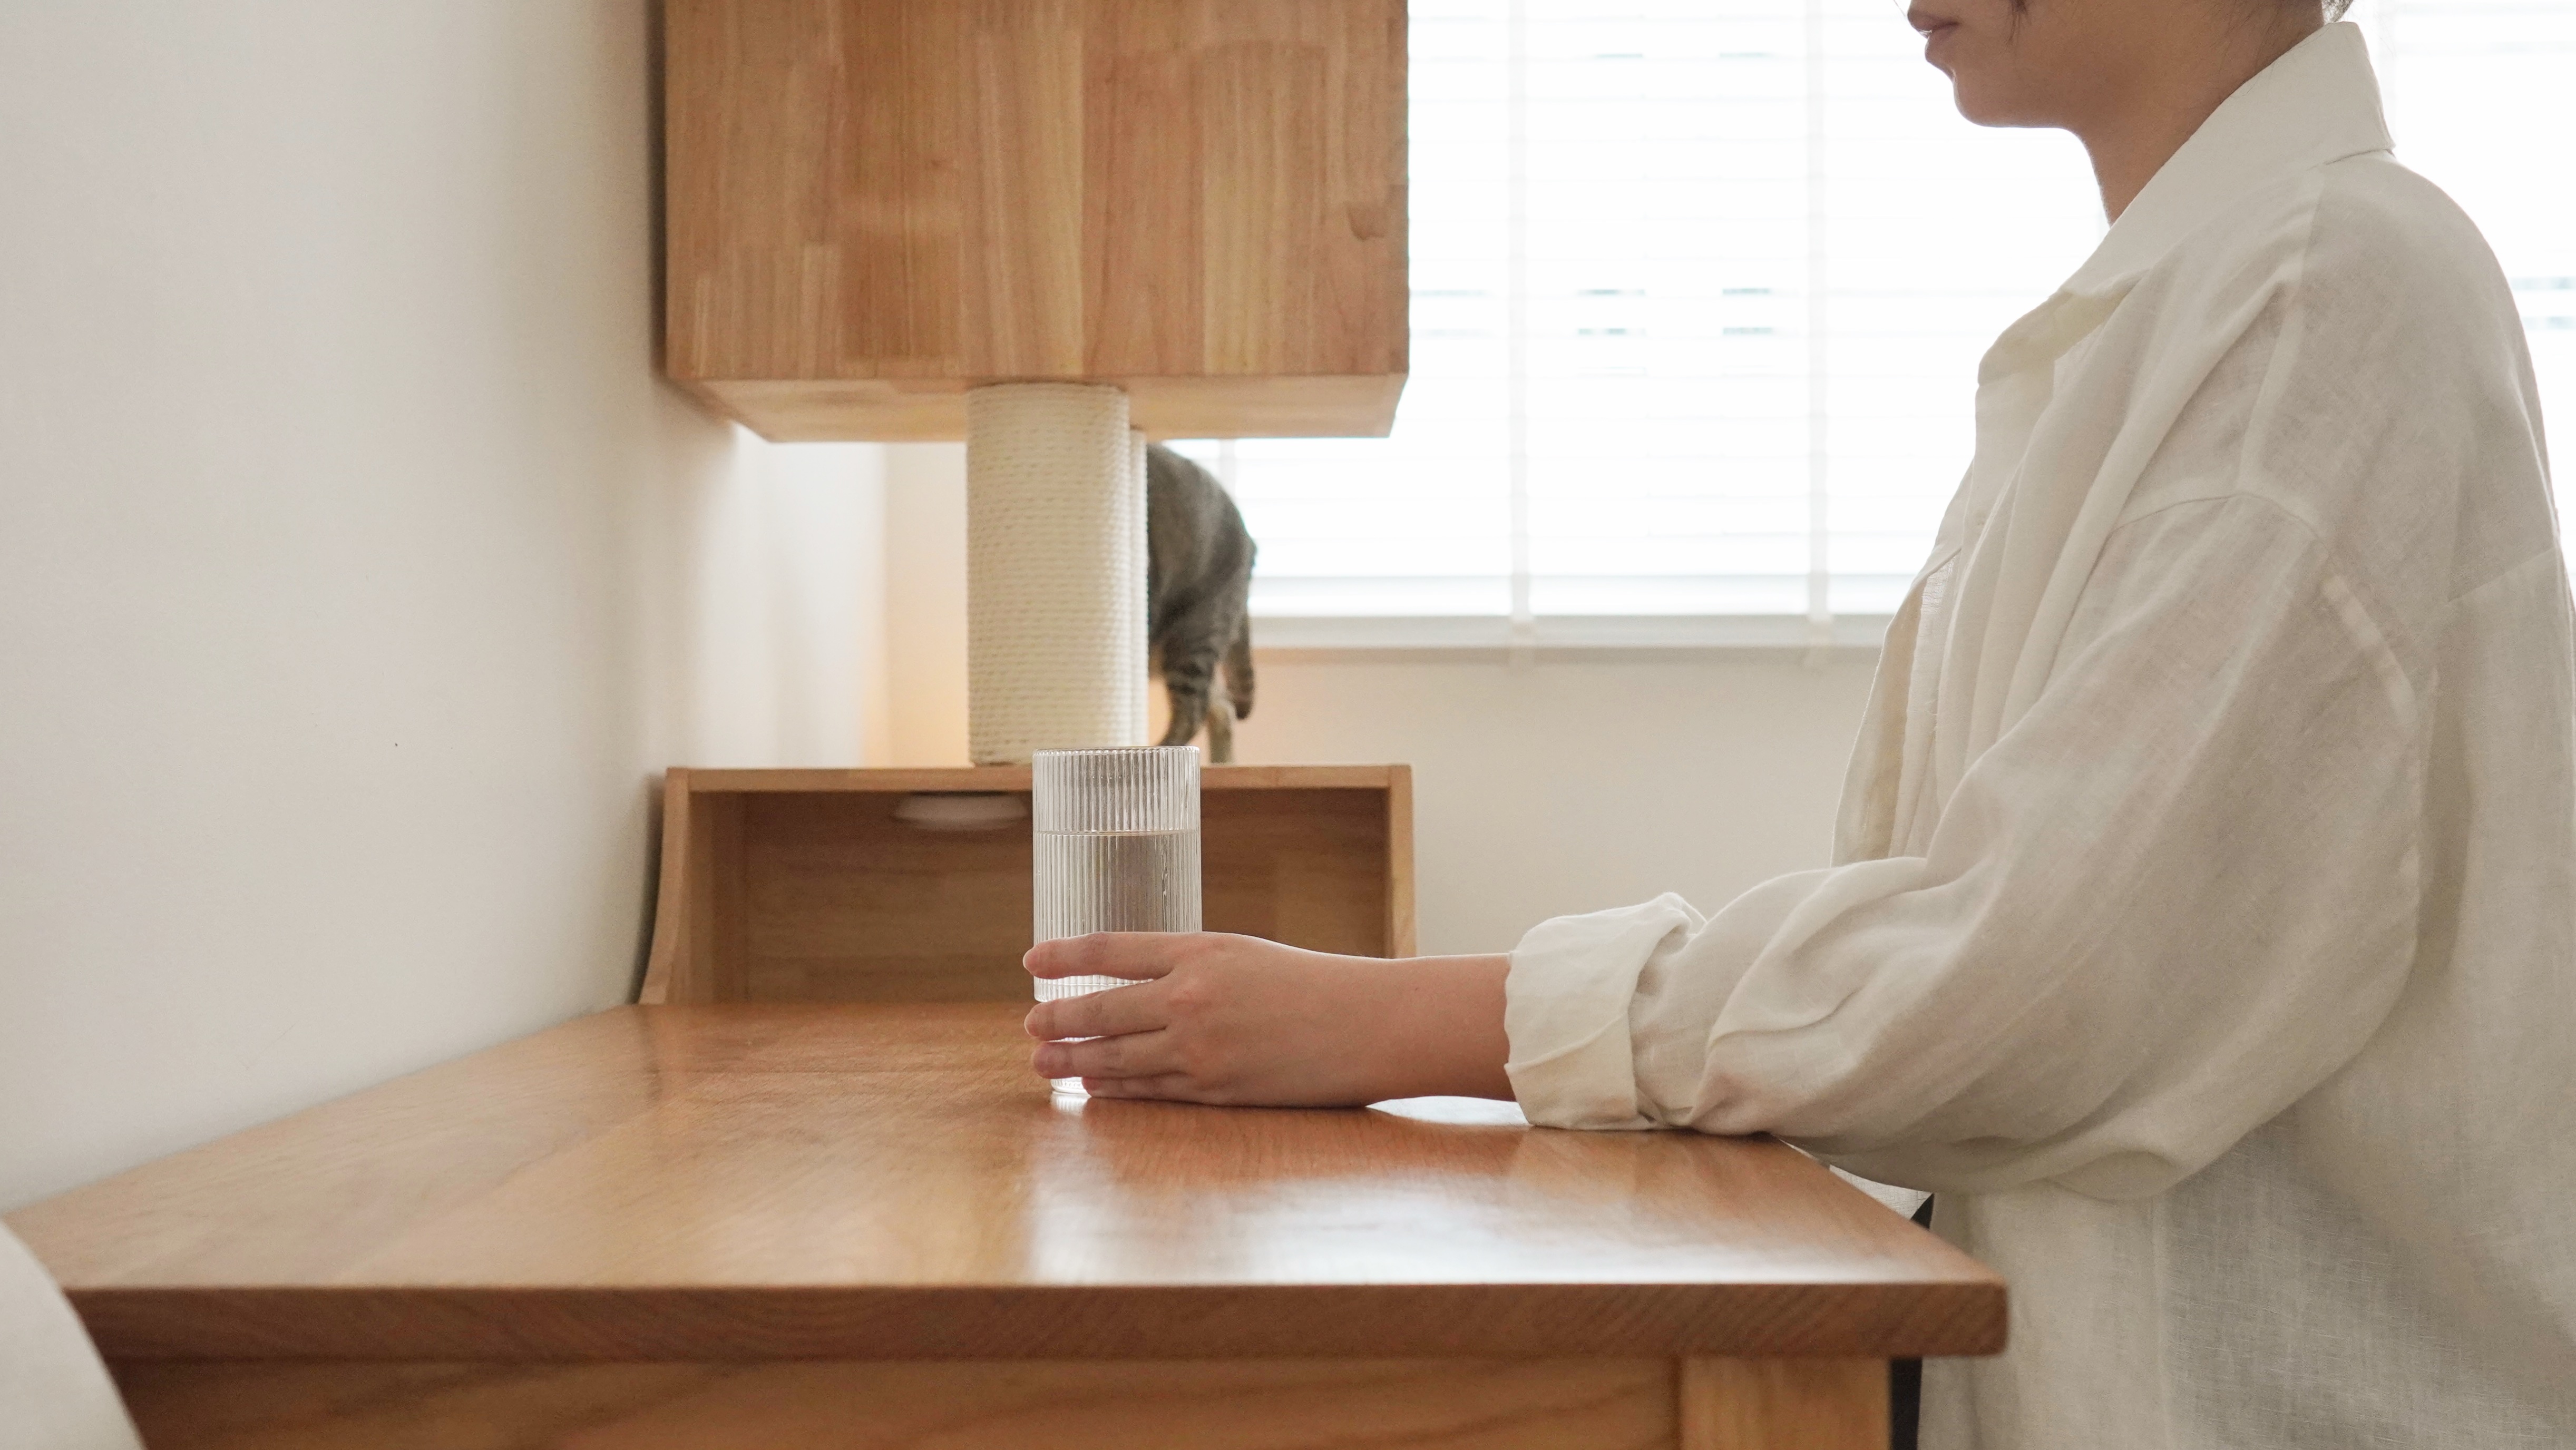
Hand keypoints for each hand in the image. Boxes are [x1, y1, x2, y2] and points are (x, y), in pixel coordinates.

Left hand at [1023, 933, 1512, 1105]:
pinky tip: (1091, 1086)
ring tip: (1041, 1063)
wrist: (1369, 1024)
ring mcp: (1199, 1048)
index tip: (1030, 962)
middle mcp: (1190, 997)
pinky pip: (1148, 1090)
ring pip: (1117, 1054)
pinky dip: (1113, 1088)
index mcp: (1200, 950)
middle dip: (1058, 1019)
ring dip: (1073, 1059)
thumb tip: (1133, 985)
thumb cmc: (1313, 984)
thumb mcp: (1245, 955)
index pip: (1111, 949)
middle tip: (1028, 1027)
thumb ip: (1189, 967)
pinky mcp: (1214, 1090)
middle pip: (1102, 1008)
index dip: (1064, 956)